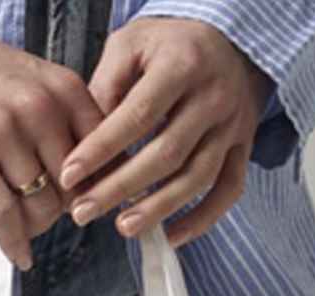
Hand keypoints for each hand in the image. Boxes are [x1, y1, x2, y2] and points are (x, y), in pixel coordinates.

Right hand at [0, 39, 107, 269]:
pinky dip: (13, 242)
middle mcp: (39, 107)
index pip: (104, 159)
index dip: (98, 190)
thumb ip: (76, 126)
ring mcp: (2, 129)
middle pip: (73, 190)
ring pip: (41, 207)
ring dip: (35, 227)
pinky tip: (19, 257)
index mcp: (66, 91)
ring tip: (25, 224)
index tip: (88, 203)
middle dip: (63, 211)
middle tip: (47, 212)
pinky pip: (2, 213)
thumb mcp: (44, 86)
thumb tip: (107, 184)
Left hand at [57, 17, 274, 247]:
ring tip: (122, 228)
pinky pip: (228, 190)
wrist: (230, 39)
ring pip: (197, 177)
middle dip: (121, 188)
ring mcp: (232, 125)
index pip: (138, 115)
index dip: (102, 149)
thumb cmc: (169, 44)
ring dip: (158, 208)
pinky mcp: (243, 147)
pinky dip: (202, 219)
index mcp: (182, 65)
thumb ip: (106, 87)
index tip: (70, 176)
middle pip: (167, 154)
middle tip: (84, 212)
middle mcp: (213, 97)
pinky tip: (171, 237)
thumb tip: (83, 142)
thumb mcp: (131, 44)